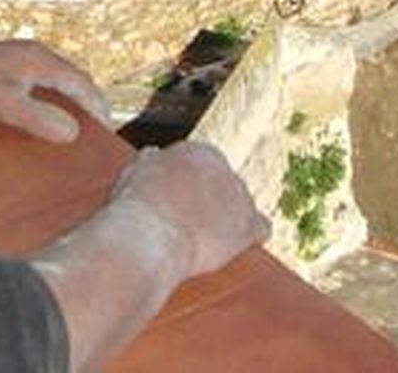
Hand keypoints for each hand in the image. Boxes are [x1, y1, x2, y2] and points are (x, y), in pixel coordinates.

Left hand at [0, 38, 109, 143]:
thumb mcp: (5, 106)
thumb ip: (39, 119)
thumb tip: (72, 132)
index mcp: (41, 59)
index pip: (81, 82)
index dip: (96, 105)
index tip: (106, 128)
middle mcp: (36, 53)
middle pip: (74, 77)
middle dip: (89, 101)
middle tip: (97, 127)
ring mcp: (24, 56)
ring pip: (60, 77)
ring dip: (72, 97)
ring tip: (79, 121)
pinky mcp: (12, 64)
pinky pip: (45, 79)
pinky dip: (56, 94)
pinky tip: (49, 109)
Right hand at [110, 142, 269, 279]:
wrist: (151, 232)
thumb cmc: (137, 204)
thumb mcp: (136, 171)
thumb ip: (150, 161)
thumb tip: (152, 153)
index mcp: (198, 152)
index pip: (203, 169)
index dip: (190, 190)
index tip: (177, 207)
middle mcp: (224, 166)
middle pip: (223, 188)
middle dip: (209, 205)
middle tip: (188, 227)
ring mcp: (239, 194)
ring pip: (241, 208)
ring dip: (227, 222)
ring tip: (204, 241)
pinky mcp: (247, 224)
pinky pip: (261, 228)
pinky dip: (252, 236)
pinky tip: (242, 244)